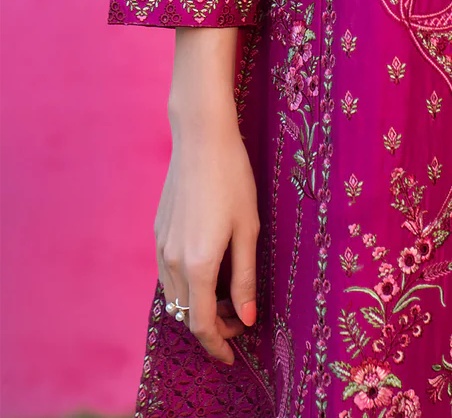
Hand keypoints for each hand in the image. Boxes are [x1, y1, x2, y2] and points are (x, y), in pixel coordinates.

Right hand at [156, 27, 259, 365]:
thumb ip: (244, 277)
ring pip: (174, 295)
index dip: (217, 345)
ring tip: (225, 300)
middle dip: (210, 326)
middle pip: (185, 313)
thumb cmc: (233, 179)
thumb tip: (245, 319)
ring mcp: (160, 246)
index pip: (201, 324)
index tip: (234, 356)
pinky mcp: (158, 231)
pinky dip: (185, 285)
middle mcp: (172, 261)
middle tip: (238, 325)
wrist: (201, 139)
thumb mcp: (248, 229)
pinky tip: (206, 273)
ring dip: (196, 306)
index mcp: (197, 265)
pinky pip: (167, 273)